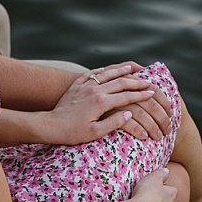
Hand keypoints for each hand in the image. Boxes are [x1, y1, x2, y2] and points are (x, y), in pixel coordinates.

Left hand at [46, 64, 172, 145]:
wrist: (49, 125)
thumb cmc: (72, 133)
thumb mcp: (94, 133)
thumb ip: (113, 122)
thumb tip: (129, 113)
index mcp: (101, 102)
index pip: (126, 96)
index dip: (141, 94)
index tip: (151, 93)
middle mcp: (95, 90)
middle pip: (121, 82)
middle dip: (137, 81)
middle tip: (148, 81)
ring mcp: (86, 85)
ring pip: (108, 73)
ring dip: (122, 70)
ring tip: (133, 68)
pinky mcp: (78, 84)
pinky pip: (94, 73)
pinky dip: (105, 69)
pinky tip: (109, 69)